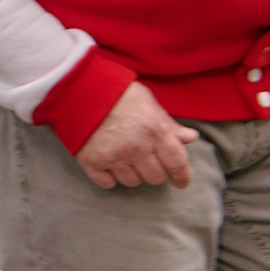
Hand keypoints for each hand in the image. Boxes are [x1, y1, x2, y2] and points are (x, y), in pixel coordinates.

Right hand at [75, 81, 198, 189]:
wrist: (79, 87)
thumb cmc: (117, 91)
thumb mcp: (148, 102)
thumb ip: (168, 123)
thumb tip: (190, 138)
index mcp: (155, 131)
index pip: (177, 163)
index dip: (182, 176)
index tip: (181, 182)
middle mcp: (137, 148)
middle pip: (155, 177)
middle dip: (155, 171)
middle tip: (147, 160)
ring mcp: (113, 156)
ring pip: (132, 182)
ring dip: (132, 173)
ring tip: (126, 159)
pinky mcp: (92, 162)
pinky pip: (107, 183)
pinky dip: (110, 177)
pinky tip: (110, 165)